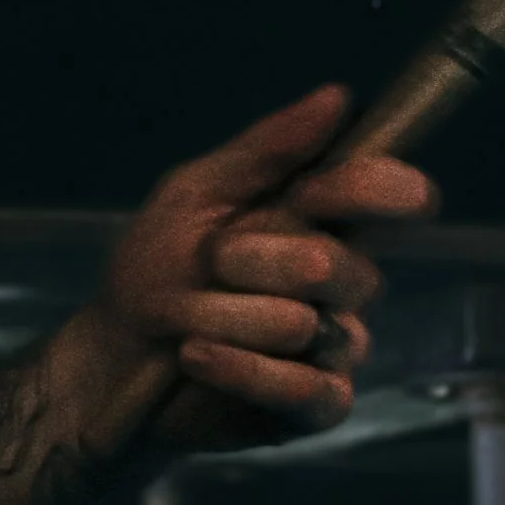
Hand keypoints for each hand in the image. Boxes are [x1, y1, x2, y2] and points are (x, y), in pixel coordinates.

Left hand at [84, 84, 435, 444]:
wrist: (112, 358)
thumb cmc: (156, 269)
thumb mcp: (194, 195)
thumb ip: (265, 150)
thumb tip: (338, 97)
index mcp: (322, 222)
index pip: (392, 195)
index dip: (373, 189)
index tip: (314, 195)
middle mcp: (341, 283)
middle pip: (345, 266)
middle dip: (261, 260)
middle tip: (210, 262)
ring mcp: (334, 346)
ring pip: (311, 326)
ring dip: (228, 318)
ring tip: (182, 322)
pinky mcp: (315, 406)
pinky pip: (309, 390)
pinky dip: (242, 370)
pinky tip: (196, 356)